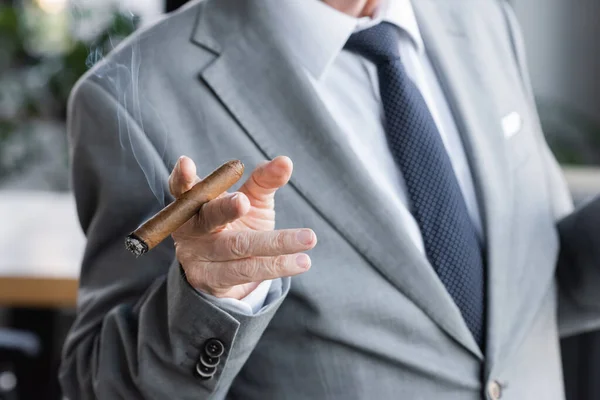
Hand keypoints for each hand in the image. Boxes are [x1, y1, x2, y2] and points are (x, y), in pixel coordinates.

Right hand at [170, 156, 316, 298]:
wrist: (226, 271)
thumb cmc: (237, 223)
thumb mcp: (251, 200)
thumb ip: (264, 180)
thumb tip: (285, 161)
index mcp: (193, 202)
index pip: (182, 187)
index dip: (182, 177)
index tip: (186, 162)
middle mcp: (191, 228)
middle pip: (209, 217)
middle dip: (226, 208)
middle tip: (244, 202)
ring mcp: (197, 257)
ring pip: (238, 247)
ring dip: (276, 243)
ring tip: (309, 238)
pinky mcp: (211, 280)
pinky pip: (247, 272)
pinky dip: (276, 265)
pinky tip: (301, 261)